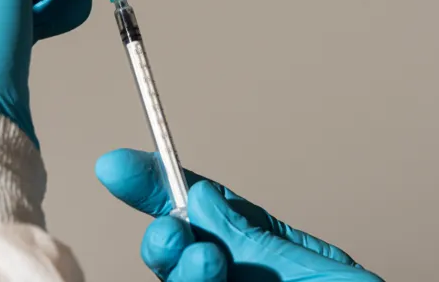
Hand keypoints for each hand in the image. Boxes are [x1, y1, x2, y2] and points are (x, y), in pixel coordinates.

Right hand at [96, 149, 383, 281]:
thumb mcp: (317, 276)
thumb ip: (255, 241)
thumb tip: (201, 200)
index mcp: (272, 257)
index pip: (209, 211)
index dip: (161, 184)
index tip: (120, 167)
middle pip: (181, 253)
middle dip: (165, 238)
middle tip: (175, 233)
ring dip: (181, 274)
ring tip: (205, 263)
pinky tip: (206, 279)